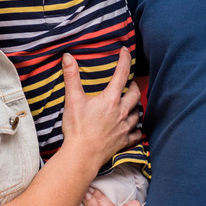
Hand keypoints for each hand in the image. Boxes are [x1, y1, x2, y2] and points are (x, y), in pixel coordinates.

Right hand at [59, 48, 141, 169]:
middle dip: (134, 86)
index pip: (122, 74)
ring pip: (138, 113)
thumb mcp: (73, 99)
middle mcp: (121, 112)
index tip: (126, 51)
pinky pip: (136, 134)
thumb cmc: (77, 128)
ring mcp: (124, 127)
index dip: (125, 60)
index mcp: (110, 99)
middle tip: (130, 83)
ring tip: (131, 103)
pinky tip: (134, 128)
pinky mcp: (123, 141)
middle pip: (135, 94)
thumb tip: (68, 57)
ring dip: (136, 106)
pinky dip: (137, 129)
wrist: (82, 155)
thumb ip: (71, 77)